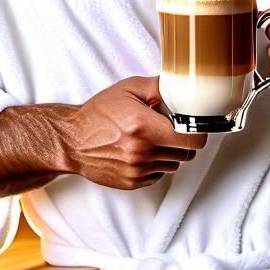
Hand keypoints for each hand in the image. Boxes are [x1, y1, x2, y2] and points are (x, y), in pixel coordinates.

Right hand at [59, 76, 206, 189]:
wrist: (72, 140)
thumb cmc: (98, 114)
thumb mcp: (128, 89)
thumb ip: (158, 87)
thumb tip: (182, 86)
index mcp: (143, 126)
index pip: (191, 139)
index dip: (198, 133)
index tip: (195, 128)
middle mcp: (141, 151)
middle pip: (185, 154)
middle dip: (182, 141)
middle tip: (169, 129)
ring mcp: (137, 170)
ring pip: (173, 165)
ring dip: (169, 153)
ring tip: (151, 139)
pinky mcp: (132, 182)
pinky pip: (158, 175)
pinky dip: (155, 164)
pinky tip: (141, 151)